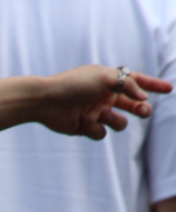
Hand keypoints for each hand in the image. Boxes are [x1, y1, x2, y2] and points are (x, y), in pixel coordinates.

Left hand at [38, 65, 171, 139]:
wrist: (47, 101)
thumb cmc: (73, 85)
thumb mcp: (104, 77)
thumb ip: (128, 84)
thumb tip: (143, 97)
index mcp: (110, 82)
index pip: (137, 83)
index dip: (153, 86)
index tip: (169, 89)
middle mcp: (105, 97)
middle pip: (133, 106)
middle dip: (141, 110)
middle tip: (142, 112)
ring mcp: (96, 113)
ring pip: (119, 123)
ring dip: (114, 121)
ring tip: (100, 115)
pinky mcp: (86, 127)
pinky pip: (101, 133)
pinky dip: (95, 129)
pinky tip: (84, 123)